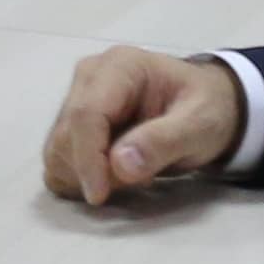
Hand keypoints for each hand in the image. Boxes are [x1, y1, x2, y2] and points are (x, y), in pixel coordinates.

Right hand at [40, 48, 243, 207]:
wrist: (205, 104)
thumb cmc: (207, 108)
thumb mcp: (200, 124)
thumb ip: (163, 141)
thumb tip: (119, 165)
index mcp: (120, 67)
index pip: (86, 114)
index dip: (87, 158)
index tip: (99, 195)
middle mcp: (88, 78)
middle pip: (65, 135)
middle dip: (92, 170)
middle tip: (139, 180)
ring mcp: (76, 99)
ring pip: (56, 150)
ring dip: (85, 176)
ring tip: (132, 173)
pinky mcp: (71, 124)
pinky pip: (58, 161)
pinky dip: (78, 179)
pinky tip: (112, 176)